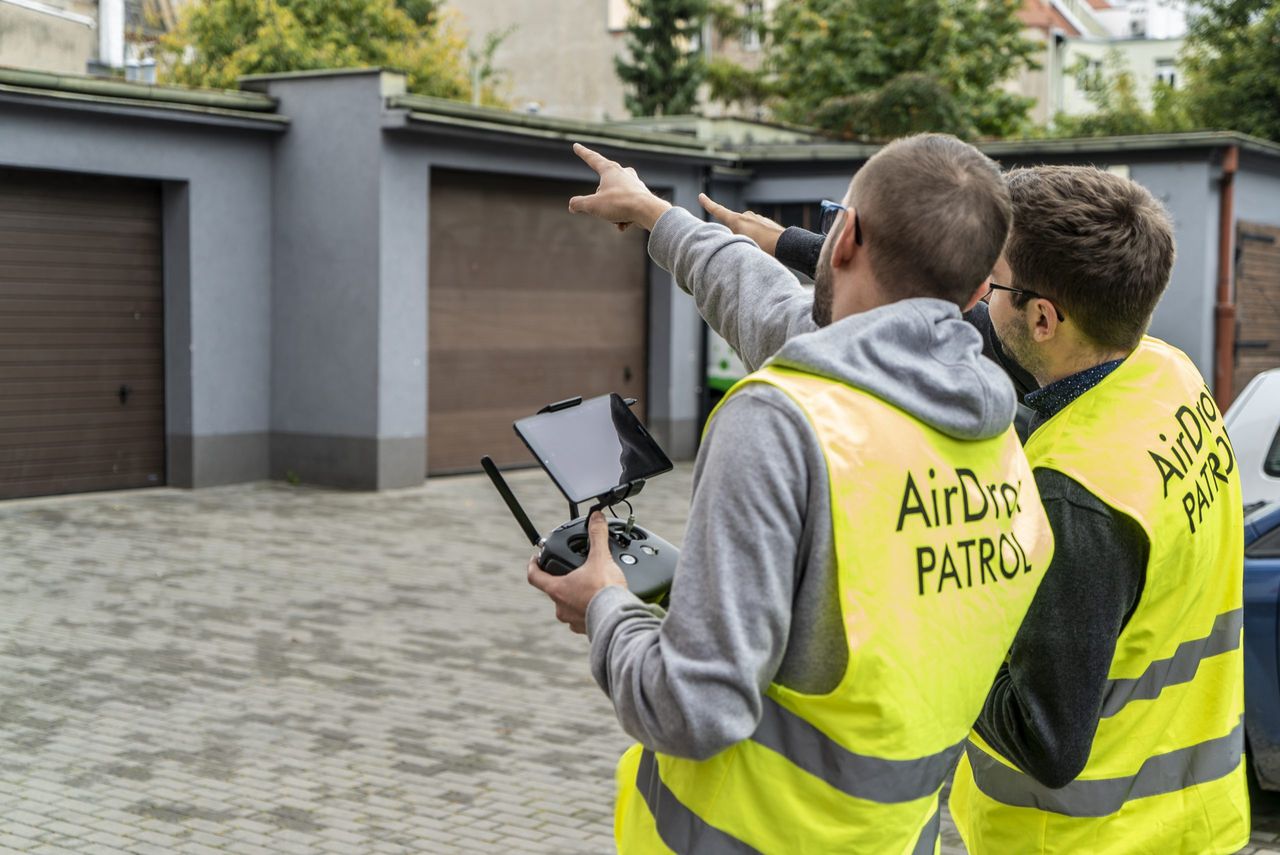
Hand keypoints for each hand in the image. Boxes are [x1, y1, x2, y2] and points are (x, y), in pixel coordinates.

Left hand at [527, 511, 627, 633]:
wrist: (618, 618)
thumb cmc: (605, 591)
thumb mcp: (600, 558)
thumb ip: (597, 536)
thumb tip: (596, 518)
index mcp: (558, 589)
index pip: (534, 576)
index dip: (533, 565)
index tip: (535, 559)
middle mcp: (560, 606)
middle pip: (553, 590)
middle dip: (561, 580)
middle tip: (571, 572)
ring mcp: (571, 619)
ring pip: (567, 605)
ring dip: (574, 597)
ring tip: (587, 588)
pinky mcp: (584, 628)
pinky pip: (580, 618)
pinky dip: (586, 610)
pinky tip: (597, 604)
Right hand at [568, 143, 672, 231]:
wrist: (648, 211)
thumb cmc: (620, 204)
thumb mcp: (593, 205)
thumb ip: (579, 204)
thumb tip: (572, 206)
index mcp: (610, 170)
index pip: (592, 159)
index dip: (582, 153)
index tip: (576, 146)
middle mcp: (623, 173)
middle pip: (603, 188)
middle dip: (600, 202)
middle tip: (602, 211)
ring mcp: (633, 183)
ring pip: (614, 200)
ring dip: (612, 212)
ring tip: (617, 218)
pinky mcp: (641, 195)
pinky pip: (626, 207)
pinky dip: (623, 216)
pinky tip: (625, 225)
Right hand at [699, 193, 785, 256]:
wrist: (786, 244)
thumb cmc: (763, 247)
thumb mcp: (741, 246)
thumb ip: (731, 242)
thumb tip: (727, 242)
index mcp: (737, 221)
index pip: (718, 211)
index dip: (708, 204)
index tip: (701, 196)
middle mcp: (746, 216)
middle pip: (733, 225)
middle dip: (734, 235)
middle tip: (739, 247)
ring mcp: (758, 218)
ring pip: (746, 229)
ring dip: (748, 238)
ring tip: (756, 250)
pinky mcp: (767, 223)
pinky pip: (758, 231)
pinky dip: (759, 239)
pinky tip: (765, 248)